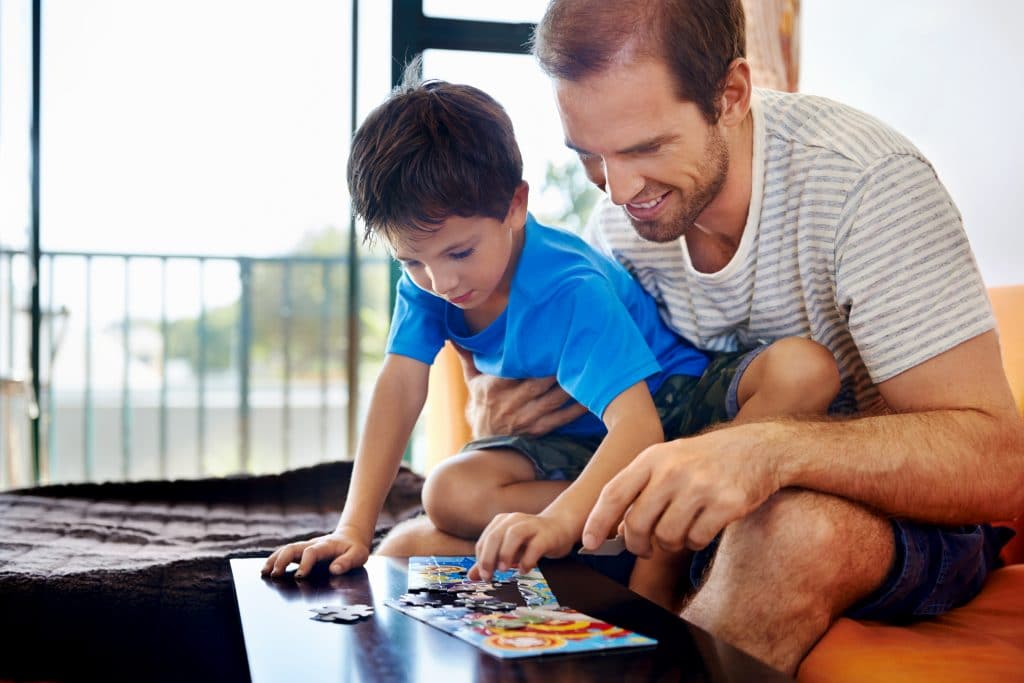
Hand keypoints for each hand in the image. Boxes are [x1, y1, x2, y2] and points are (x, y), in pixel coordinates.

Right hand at [260, 525, 369, 578]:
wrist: (350, 538)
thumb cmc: (354, 549)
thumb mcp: (358, 555)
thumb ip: (348, 562)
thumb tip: (335, 570)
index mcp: (326, 546)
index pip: (312, 552)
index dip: (305, 563)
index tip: (300, 576)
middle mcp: (312, 544)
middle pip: (293, 548)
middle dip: (282, 560)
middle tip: (275, 574)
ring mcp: (305, 547)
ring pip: (286, 549)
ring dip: (274, 560)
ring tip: (265, 572)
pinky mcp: (301, 551)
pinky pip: (285, 553)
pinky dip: (274, 560)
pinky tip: (266, 570)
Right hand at [454, 344, 586, 437]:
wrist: (483, 445)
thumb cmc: (481, 407)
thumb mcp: (472, 381)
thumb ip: (468, 357)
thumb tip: (454, 336)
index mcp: (494, 388)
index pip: (515, 370)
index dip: (533, 358)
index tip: (550, 341)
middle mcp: (510, 404)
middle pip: (538, 384)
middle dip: (558, 369)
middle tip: (577, 350)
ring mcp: (525, 419)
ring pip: (552, 401)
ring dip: (570, 387)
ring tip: (588, 372)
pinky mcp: (538, 431)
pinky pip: (560, 420)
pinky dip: (575, 411)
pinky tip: (589, 399)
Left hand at [468, 512, 577, 579]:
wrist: (559, 527)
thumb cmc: (531, 539)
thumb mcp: (508, 549)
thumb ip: (491, 560)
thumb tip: (471, 576)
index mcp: (502, 522)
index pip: (485, 540)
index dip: (481, 559)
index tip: (483, 576)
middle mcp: (514, 520)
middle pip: (495, 535)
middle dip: (488, 557)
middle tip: (488, 576)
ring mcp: (531, 525)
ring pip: (514, 534)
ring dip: (506, 553)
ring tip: (503, 570)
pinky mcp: (546, 535)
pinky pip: (535, 545)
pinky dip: (527, 559)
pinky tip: (524, 569)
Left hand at [582, 425, 782, 556]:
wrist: (758, 448)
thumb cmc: (704, 460)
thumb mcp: (668, 461)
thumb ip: (640, 489)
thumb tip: (614, 529)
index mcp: (653, 457)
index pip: (614, 492)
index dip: (597, 521)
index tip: (588, 542)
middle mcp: (673, 470)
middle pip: (637, 524)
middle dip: (636, 544)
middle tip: (644, 548)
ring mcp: (700, 486)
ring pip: (666, 537)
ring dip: (670, 543)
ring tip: (680, 529)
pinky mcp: (726, 504)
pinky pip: (696, 541)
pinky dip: (695, 542)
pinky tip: (703, 526)